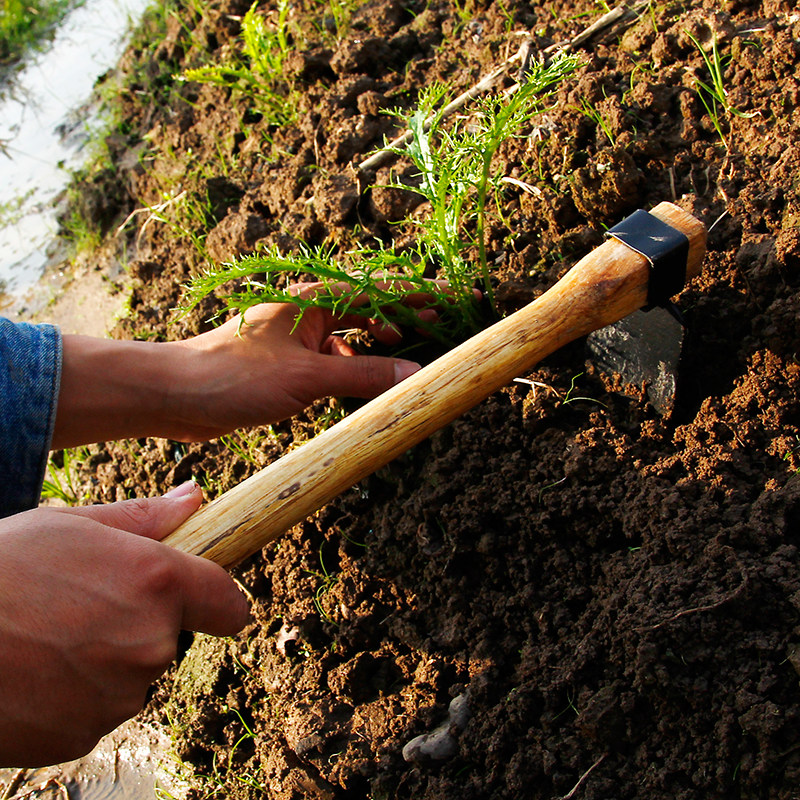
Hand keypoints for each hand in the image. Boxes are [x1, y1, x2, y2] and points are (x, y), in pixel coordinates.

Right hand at [0, 483, 248, 766]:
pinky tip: (33, 672)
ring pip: (132, 674)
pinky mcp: (83, 735)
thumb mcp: (68, 524)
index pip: (229, 604)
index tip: (201, 596)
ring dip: (105, 661)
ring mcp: (118, 695)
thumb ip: (143, 517)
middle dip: (141, 623)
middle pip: (172, 637)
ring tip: (47, 637)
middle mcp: (150, 642)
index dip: (216, 599)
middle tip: (82, 606)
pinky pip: (97, 709)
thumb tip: (196, 500)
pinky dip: (74, 695)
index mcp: (156, 582)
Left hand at [166, 282, 437, 439]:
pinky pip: (332, 362)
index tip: (456, 296)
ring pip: (352, 337)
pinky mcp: (287, 367)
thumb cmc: (235, 375)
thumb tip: (415, 375)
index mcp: (314, 302)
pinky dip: (354, 370)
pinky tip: (364, 384)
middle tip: (441, 326)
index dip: (421, 292)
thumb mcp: (308, 376)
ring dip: (380, 345)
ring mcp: (297, 340)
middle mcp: (308, 315)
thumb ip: (364, 375)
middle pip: (369, 309)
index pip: (380, 290)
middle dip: (406, 316)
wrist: (177, 395)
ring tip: (409, 354)